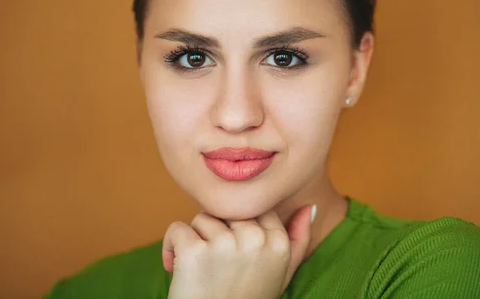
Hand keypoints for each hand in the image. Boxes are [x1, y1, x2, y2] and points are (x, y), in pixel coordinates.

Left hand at [163, 204, 314, 298]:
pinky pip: (176, 229)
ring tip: (201, 270)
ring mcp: (225, 244)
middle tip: (217, 265)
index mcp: (278, 243)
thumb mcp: (280, 275)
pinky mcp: (195, 251)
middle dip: (217, 231)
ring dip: (195, 240)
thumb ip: (298, 241)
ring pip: (201, 217)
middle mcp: (255, 239)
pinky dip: (171, 247)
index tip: (234, 254)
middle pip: (227, 209)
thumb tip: (308, 207)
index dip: (237, 227)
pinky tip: (178, 268)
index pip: (253, 206)